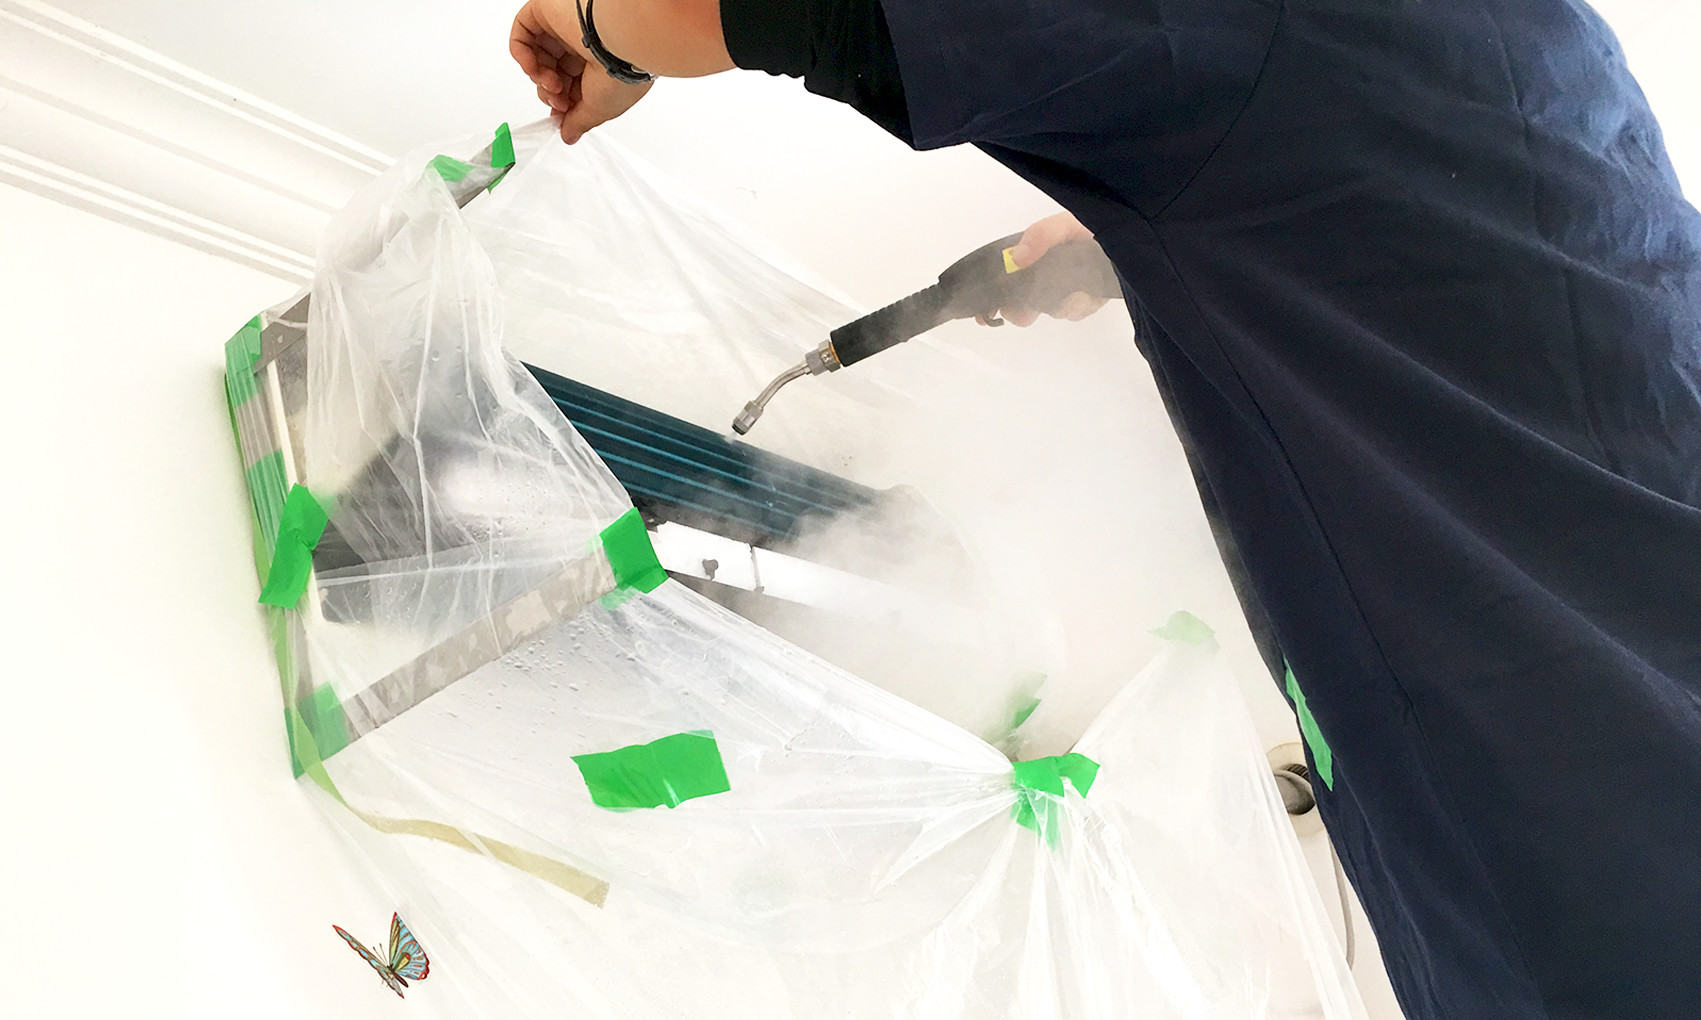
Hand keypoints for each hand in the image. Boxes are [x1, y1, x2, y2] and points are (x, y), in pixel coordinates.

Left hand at [511, 0, 652, 143]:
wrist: (620, 39)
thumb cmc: (621, 70)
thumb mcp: (600, 109)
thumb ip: (579, 122)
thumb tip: (568, 135)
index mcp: (599, 63)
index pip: (571, 84)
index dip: (562, 102)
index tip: (562, 115)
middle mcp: (582, 44)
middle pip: (551, 72)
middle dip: (550, 94)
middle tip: (560, 101)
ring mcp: (562, 27)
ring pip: (536, 56)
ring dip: (538, 78)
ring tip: (552, 84)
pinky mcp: (546, 12)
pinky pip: (522, 35)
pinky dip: (521, 56)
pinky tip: (535, 69)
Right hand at [976, 212, 1107, 326]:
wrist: (1139, 240)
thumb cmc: (1101, 226)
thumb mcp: (1067, 223)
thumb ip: (1041, 235)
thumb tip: (1016, 258)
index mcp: (1039, 252)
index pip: (1006, 276)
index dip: (992, 296)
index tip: (983, 315)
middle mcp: (1050, 271)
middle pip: (1022, 303)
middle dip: (1023, 310)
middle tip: (1027, 313)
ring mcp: (1069, 287)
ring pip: (1052, 310)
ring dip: (1063, 304)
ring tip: (1080, 288)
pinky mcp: (1088, 300)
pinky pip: (1076, 312)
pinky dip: (1083, 305)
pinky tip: (1093, 292)